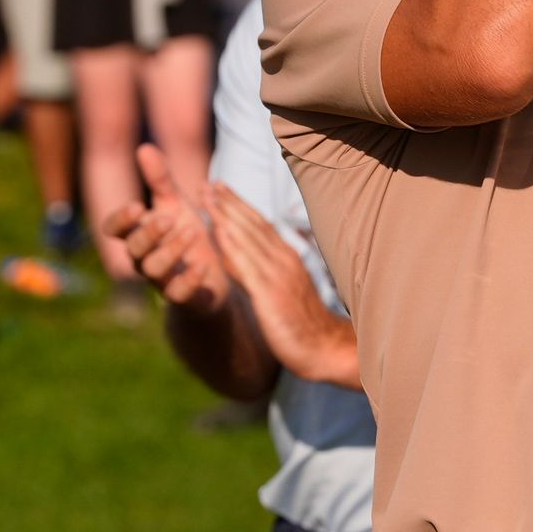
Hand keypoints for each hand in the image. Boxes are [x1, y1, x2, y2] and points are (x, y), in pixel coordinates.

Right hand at [101, 144, 231, 314]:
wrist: (215, 276)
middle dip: (148, 234)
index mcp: (139, 234)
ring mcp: (163, 279)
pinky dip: (189, 279)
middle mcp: (145, 258)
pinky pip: (178, 293)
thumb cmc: (187, 235)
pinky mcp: (183, 296)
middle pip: (133, 249)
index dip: (121, 220)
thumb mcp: (175, 205)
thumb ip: (160, 180)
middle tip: (169, 218)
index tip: (137, 206)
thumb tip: (144, 146)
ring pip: (153, 270)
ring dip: (170, 251)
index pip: (115, 230)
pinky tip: (202, 264)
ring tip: (191, 233)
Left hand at [205, 183, 359, 387]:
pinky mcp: (270, 293)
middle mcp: (283, 260)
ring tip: (207, 194)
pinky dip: (232, 244)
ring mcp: (277, 274)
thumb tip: (254, 260)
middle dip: (229, 202)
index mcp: (288, 259)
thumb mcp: (286, 293)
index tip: (221, 189)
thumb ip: (271, 273)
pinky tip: (218, 230)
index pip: (260, 225)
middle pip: (252, 224)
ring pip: (248, 236)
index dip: (239, 206)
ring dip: (226, 213)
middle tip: (209, 182)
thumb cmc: (307, 326)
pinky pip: (247, 264)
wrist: (325, 349)